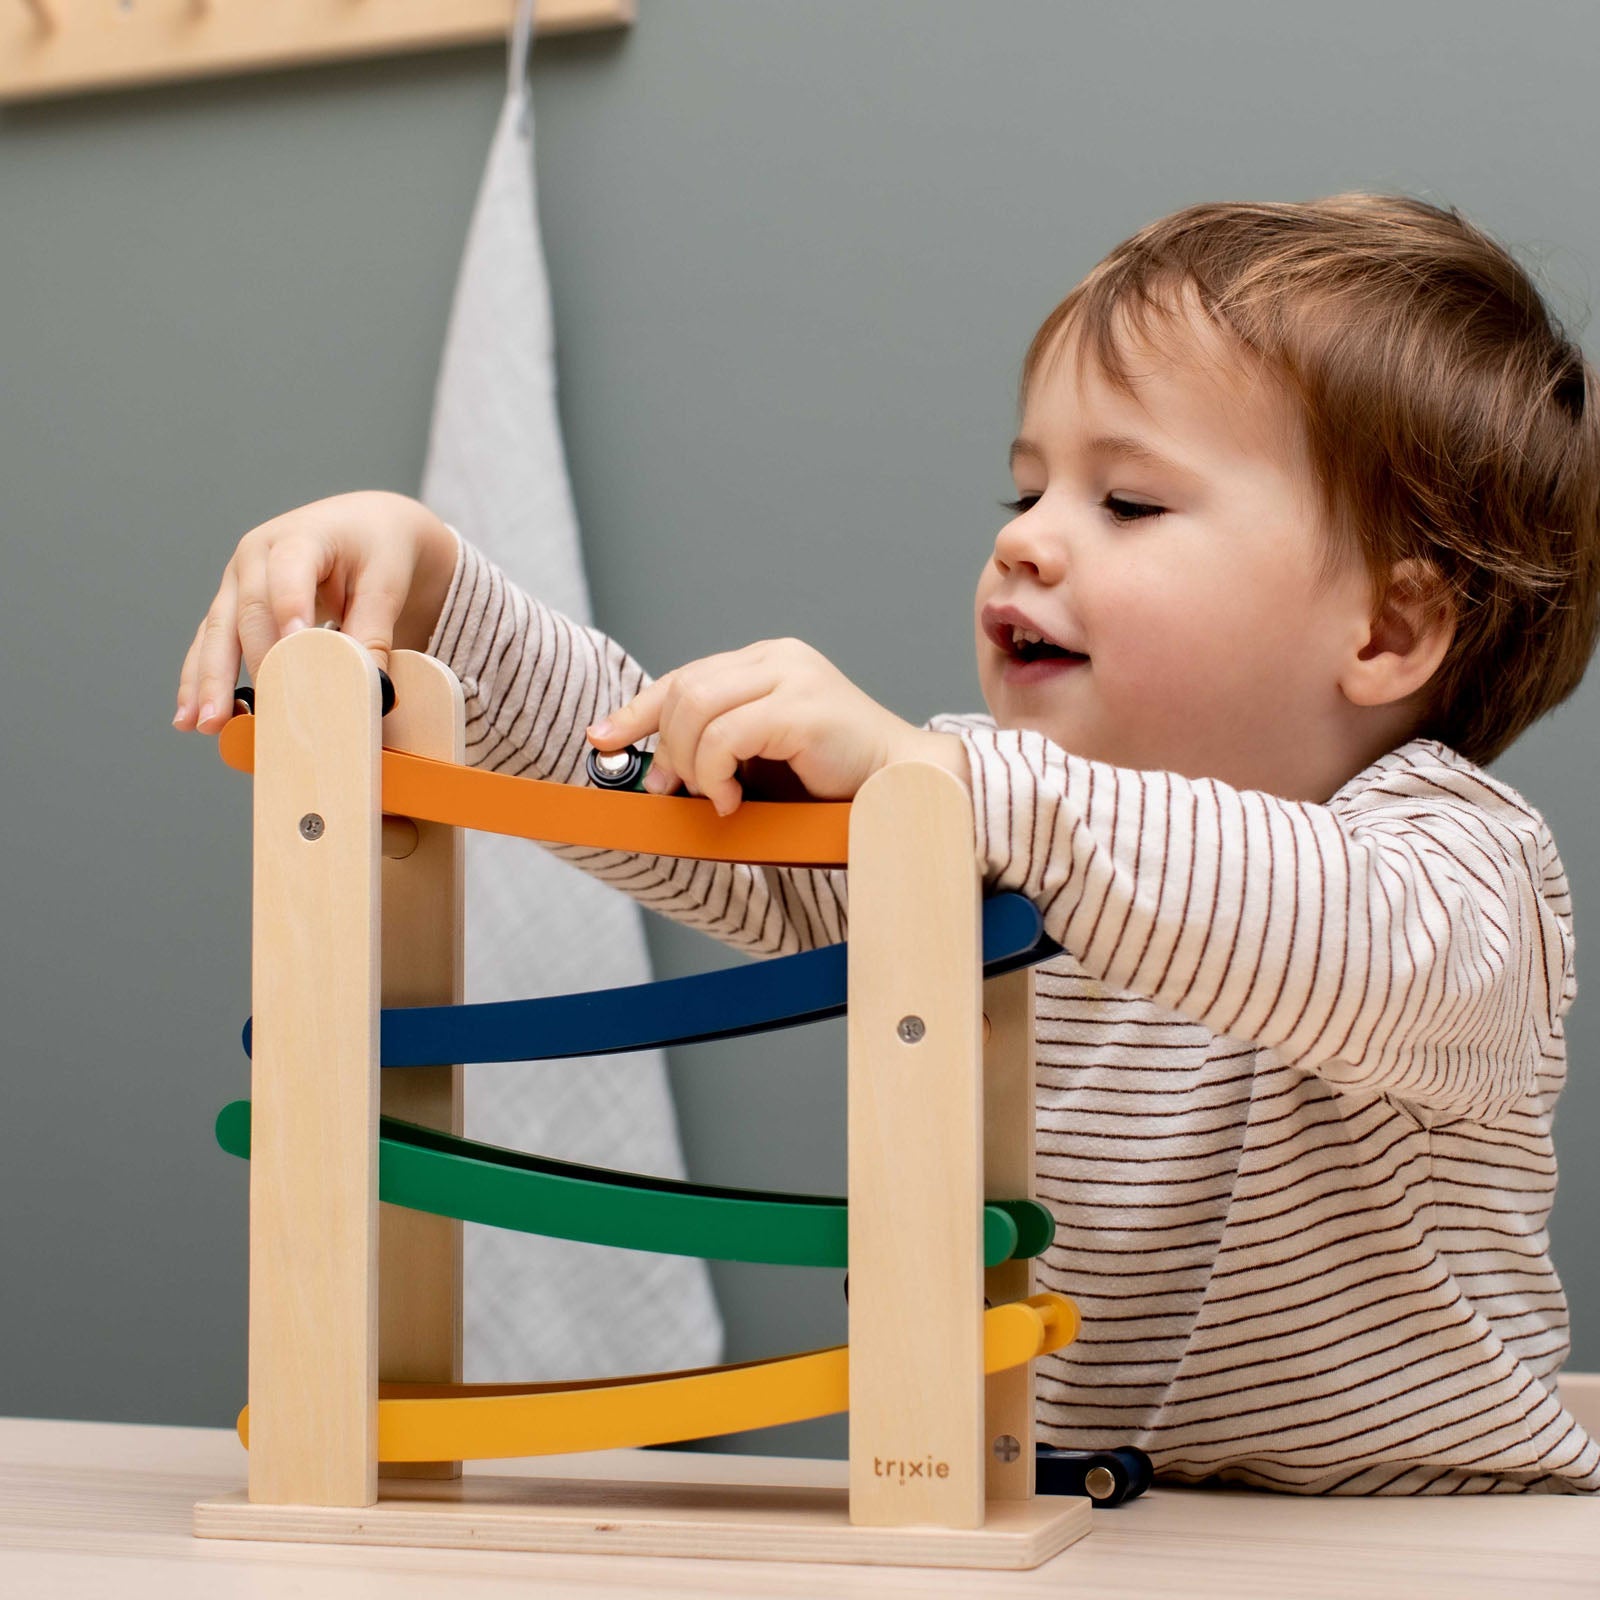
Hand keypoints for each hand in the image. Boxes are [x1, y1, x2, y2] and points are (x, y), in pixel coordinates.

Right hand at [172, 491, 458, 734]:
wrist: (363, 526)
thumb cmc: (376, 548)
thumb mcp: (386, 581)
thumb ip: (375, 630)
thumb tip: (370, 688)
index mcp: (299, 538)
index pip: (288, 574)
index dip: (289, 612)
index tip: (294, 654)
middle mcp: (255, 557)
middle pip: (244, 613)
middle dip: (242, 664)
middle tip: (244, 712)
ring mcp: (238, 582)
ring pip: (217, 632)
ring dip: (207, 680)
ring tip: (203, 723)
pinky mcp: (233, 606)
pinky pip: (213, 643)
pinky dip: (202, 679)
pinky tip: (190, 716)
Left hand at [585, 638, 969, 815]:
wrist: (905, 789)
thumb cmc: (835, 783)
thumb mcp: (762, 761)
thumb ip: (718, 749)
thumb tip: (655, 772)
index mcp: (768, 662)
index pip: (684, 676)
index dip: (637, 710)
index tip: (602, 739)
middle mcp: (779, 658)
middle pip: (683, 690)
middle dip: (665, 747)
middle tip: (674, 791)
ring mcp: (794, 676)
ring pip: (696, 708)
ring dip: (691, 764)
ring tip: (715, 799)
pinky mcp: (803, 705)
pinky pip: (726, 735)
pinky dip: (715, 774)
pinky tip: (732, 801)